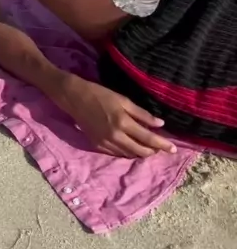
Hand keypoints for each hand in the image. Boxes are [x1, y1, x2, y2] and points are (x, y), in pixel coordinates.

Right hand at [58, 76, 175, 157]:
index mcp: (123, 123)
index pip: (148, 138)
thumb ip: (142, 114)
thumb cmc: (100, 94)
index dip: (162, 144)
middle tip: (162, 149)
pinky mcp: (97, 145)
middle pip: (139, 151)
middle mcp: (115, 136)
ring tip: (150, 150)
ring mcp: (105, 143)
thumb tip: (160, 124)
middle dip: (153, 152)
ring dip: (141, 153)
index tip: (173, 149)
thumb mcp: (123, 100)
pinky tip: (132, 148)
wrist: (75, 98)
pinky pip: (116, 153)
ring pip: (128, 154)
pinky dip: (127, 152)